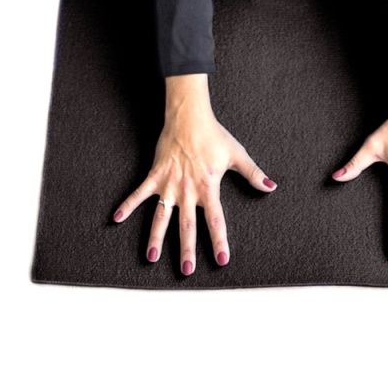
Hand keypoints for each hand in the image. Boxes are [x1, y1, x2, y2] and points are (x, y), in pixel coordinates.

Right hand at [111, 74, 277, 273]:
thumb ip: (253, 173)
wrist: (189, 117)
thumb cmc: (214, 135)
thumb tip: (271, 187)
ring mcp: (169, 183)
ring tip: (151, 257)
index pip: (216, 220)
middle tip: (186, 270)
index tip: (222, 260)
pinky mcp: (155, 175)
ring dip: (155, 237)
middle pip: (187, 225)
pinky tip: (116, 219)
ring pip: (161, 216)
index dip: (219, 240)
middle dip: (186, 249)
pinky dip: (128, 205)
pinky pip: (139, 193)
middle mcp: (188, 190)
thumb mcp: (237, 154)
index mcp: (208, 187)